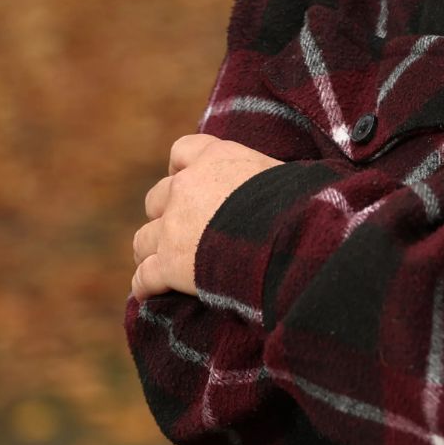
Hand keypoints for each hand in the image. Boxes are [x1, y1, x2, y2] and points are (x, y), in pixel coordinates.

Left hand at [131, 133, 282, 300]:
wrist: (290, 237)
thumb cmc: (300, 203)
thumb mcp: (283, 176)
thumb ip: (263, 176)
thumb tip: (283, 184)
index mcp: (216, 158)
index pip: (183, 150)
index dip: (181, 167)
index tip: (186, 178)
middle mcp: (187, 187)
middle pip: (157, 198)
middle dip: (165, 213)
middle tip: (182, 229)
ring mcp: (173, 226)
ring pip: (143, 239)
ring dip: (151, 250)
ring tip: (160, 262)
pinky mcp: (168, 264)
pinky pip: (144, 277)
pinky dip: (145, 286)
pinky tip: (149, 293)